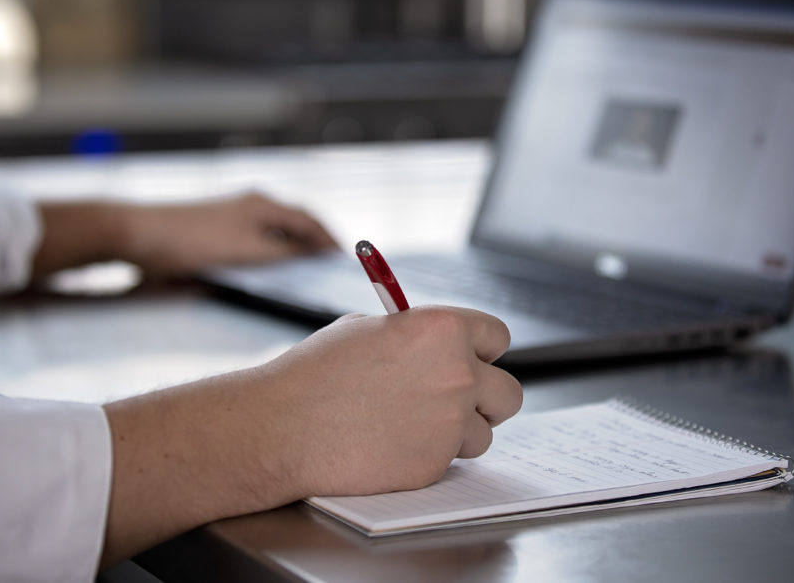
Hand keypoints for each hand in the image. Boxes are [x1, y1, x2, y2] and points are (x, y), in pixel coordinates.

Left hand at [34, 191, 337, 278]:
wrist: (138, 235)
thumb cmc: (192, 241)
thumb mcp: (247, 252)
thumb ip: (284, 252)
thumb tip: (312, 252)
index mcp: (264, 205)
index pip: (309, 220)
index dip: (329, 239)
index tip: (344, 257)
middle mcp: (251, 204)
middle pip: (294, 222)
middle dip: (314, 241)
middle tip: (329, 263)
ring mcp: (233, 215)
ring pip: (274, 230)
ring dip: (292, 246)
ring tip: (305, 268)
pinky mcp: (217, 228)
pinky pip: (256, 238)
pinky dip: (271, 251)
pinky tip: (268, 269)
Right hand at [100, 305, 521, 565]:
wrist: (284, 427)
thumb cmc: (315, 374)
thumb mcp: (368, 330)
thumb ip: (416, 336)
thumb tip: (439, 343)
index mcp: (442, 329)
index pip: (497, 337)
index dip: (482, 349)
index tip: (471, 358)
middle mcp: (457, 374)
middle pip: (509, 392)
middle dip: (486, 397)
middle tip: (458, 401)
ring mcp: (448, 422)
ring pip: (484, 433)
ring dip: (459, 432)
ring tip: (413, 425)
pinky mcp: (434, 464)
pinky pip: (451, 461)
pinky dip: (430, 456)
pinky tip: (393, 445)